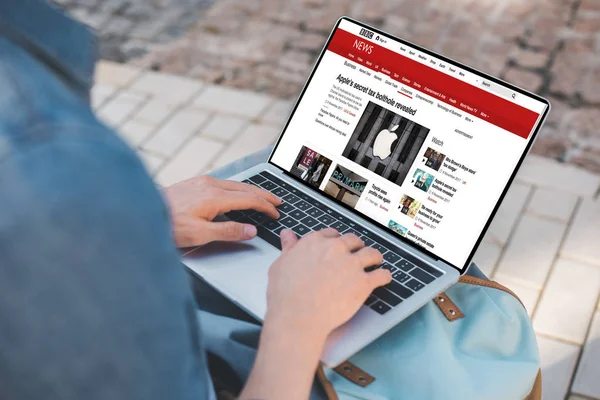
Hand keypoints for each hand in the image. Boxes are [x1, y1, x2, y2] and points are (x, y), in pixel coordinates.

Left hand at [163, 176, 280, 246]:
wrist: (141, 210)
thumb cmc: (168, 225)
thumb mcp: (200, 234)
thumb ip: (228, 231)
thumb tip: (251, 230)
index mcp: (215, 197)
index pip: (249, 199)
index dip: (265, 206)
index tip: (275, 213)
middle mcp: (210, 185)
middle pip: (245, 188)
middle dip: (264, 195)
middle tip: (277, 201)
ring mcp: (202, 182)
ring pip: (235, 184)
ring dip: (251, 191)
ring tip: (262, 197)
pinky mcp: (194, 183)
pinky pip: (223, 183)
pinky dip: (238, 189)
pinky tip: (236, 193)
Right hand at [265, 229, 391, 344]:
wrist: (298, 317)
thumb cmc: (285, 295)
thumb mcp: (280, 265)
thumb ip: (288, 248)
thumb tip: (288, 235)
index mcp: (315, 242)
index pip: (332, 234)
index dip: (336, 241)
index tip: (338, 248)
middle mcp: (335, 249)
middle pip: (353, 241)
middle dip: (356, 247)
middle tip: (356, 255)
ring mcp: (352, 265)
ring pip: (371, 254)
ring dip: (374, 257)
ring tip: (376, 262)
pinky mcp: (363, 283)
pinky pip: (381, 275)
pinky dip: (385, 276)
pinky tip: (385, 278)